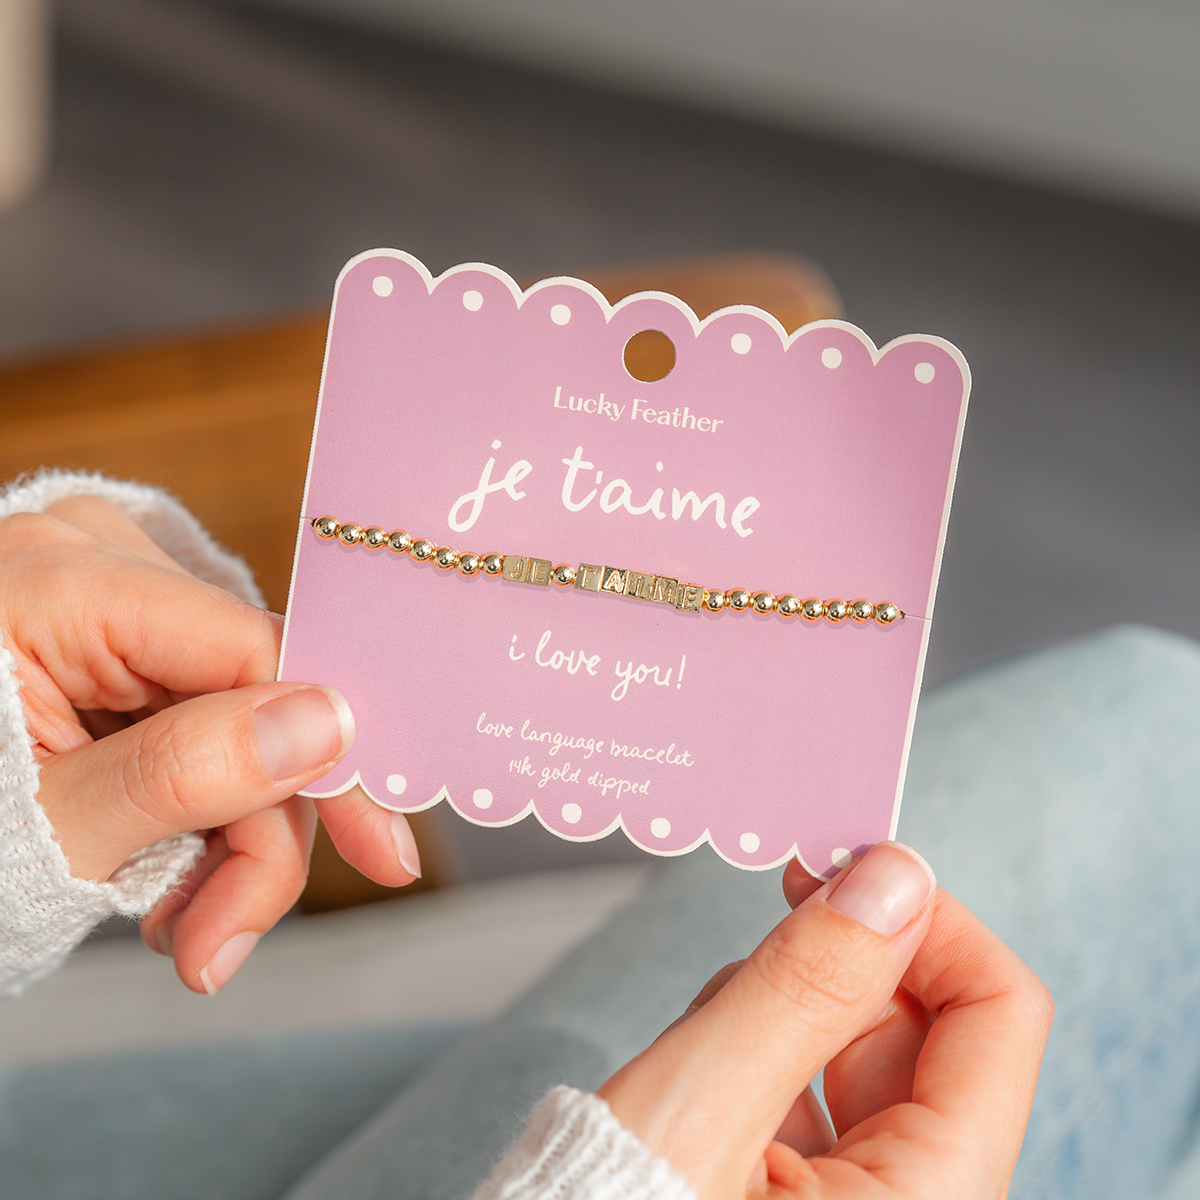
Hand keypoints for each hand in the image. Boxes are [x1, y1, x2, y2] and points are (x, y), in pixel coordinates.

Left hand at [0, 496, 421, 991]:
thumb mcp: (40, 823)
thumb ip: (181, 770)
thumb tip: (327, 723)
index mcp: (62, 581)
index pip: (255, 654)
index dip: (328, 760)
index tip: (379, 856)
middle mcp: (97, 556)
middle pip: (251, 696)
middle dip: (253, 833)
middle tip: (216, 944)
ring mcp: (109, 587)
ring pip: (239, 712)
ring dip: (228, 834)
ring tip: (180, 925)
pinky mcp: (117, 629)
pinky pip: (206, 710)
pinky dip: (200, 800)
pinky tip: (167, 864)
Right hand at [598, 843, 1051, 1198]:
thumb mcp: (700, 1106)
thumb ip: (803, 985)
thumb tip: (895, 874)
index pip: (997, 1017)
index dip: (930, 923)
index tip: (842, 866)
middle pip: (924, 1029)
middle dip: (842, 959)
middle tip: (770, 906)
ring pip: (858, 1050)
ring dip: (788, 1002)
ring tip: (710, 1028)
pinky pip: (810, 1090)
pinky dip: (758, 1046)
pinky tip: (701, 1065)